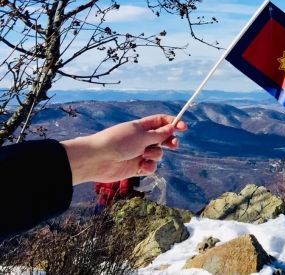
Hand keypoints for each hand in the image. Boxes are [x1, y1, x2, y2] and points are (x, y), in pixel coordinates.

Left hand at [61, 114, 186, 184]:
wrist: (97, 159)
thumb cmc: (117, 142)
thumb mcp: (141, 136)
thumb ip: (159, 134)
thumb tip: (171, 128)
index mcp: (141, 127)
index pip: (161, 122)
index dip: (173, 123)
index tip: (184, 127)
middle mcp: (141, 139)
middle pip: (162, 138)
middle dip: (170, 141)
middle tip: (174, 144)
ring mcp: (139, 153)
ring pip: (158, 154)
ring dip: (155, 155)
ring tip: (144, 155)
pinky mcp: (135, 167)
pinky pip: (150, 167)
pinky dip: (148, 167)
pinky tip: (140, 167)